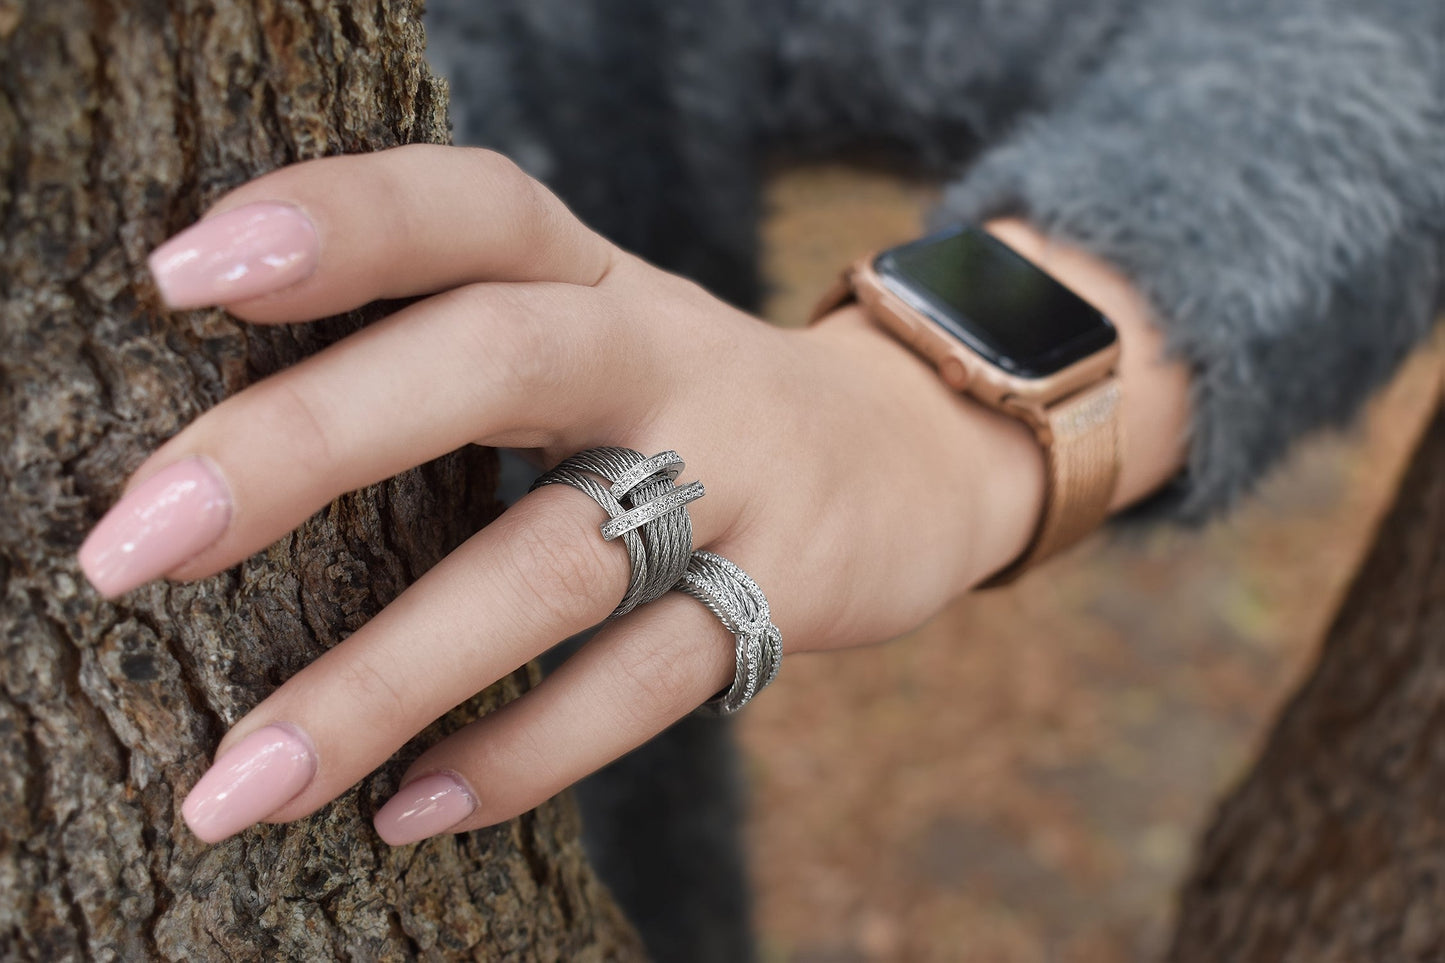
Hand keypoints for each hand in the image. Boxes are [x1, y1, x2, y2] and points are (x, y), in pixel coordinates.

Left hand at [77, 145, 1181, 844]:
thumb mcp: (591, 332)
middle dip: (311, 444)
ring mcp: (733, 474)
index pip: (470, 207)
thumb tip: (222, 463)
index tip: (182, 277)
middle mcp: (660, 355)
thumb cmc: (681, 401)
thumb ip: (447, 354)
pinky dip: (520, 754)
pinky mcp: (785, 591)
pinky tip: (410, 809)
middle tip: (131, 550)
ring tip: (243, 782)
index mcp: (592, 277)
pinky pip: (643, 685)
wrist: (906, 455)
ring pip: (555, 565)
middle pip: (494, 362)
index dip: (340, 220)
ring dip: (390, 676)